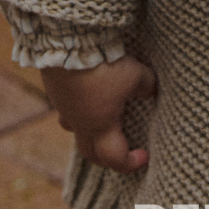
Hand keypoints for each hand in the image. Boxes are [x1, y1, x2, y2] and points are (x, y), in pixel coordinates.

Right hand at [41, 56, 156, 174]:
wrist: (69, 46)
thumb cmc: (105, 67)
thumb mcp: (135, 75)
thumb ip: (147, 87)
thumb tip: (153, 91)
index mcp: (101, 127)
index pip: (115, 158)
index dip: (131, 163)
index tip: (145, 156)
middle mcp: (80, 123)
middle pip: (90, 152)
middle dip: (107, 157)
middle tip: (122, 151)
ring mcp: (64, 107)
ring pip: (75, 129)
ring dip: (89, 132)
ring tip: (104, 121)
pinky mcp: (55, 90)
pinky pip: (66, 108)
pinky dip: (79, 108)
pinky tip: (88, 94)